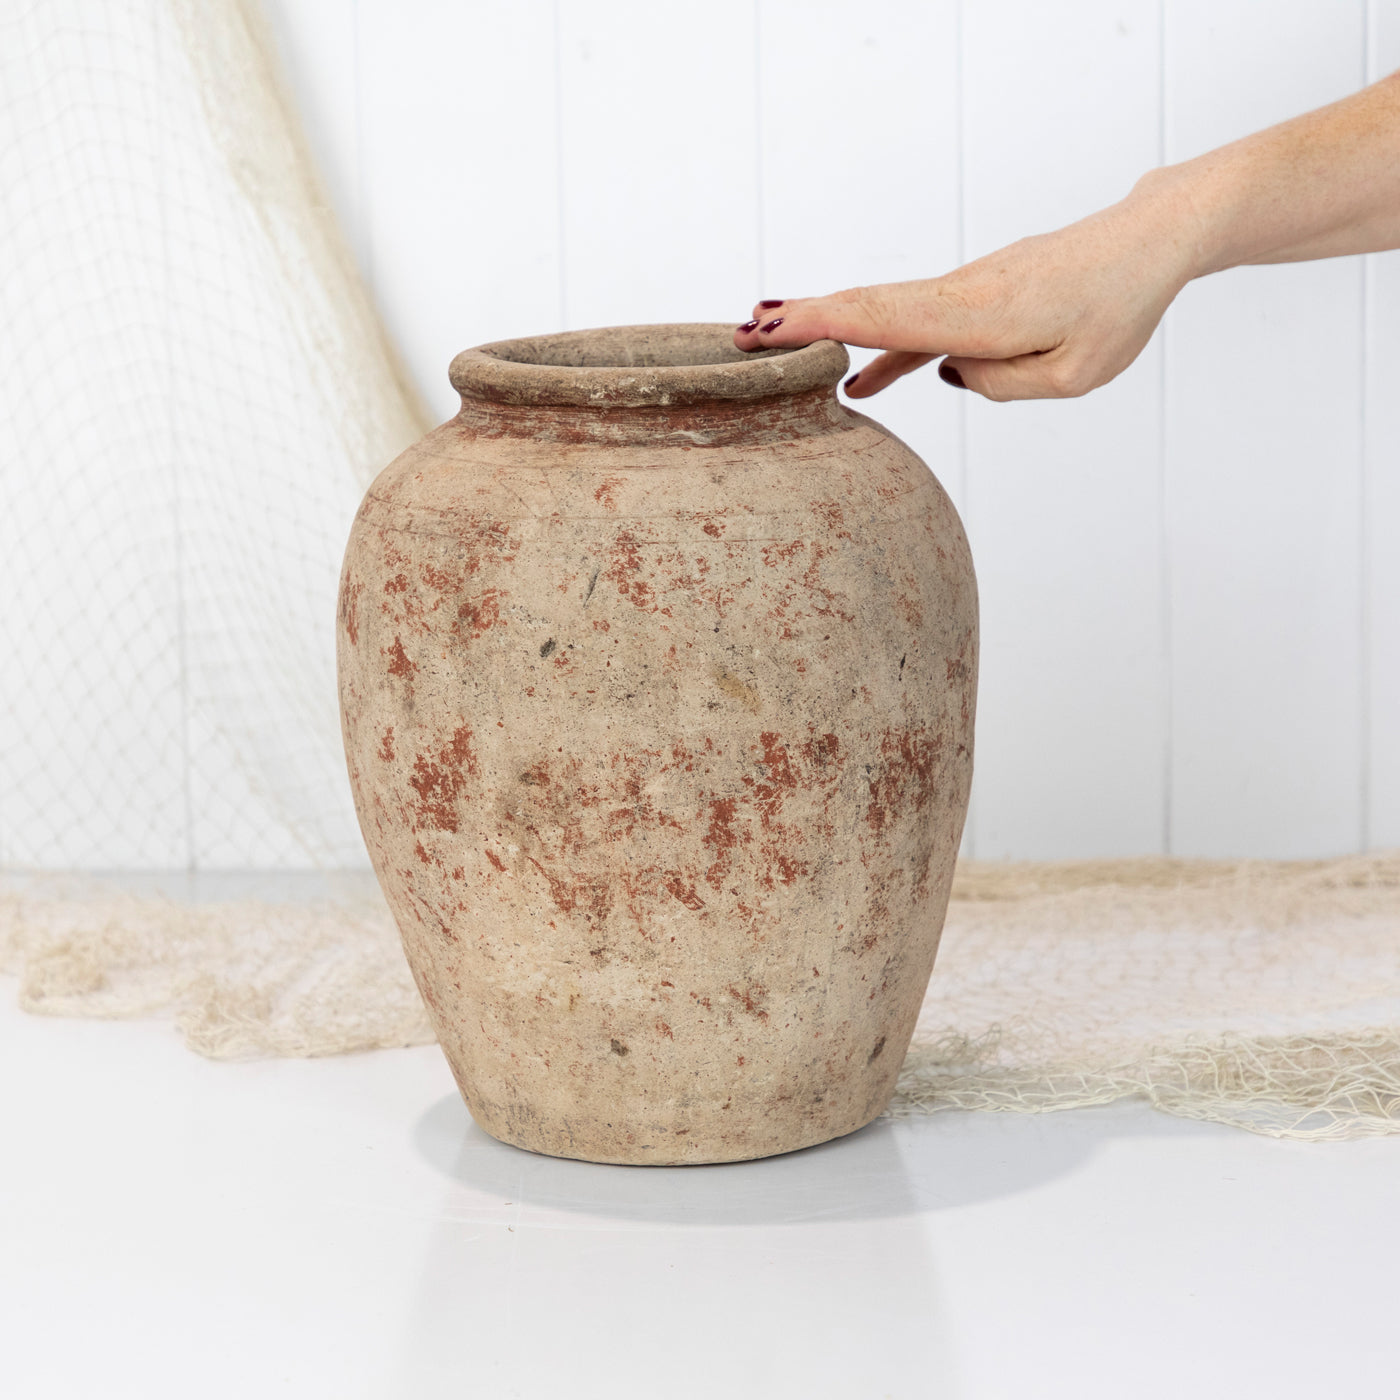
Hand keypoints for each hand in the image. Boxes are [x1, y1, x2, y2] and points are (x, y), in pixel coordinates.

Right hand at [734, 192, 1194, 401]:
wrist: (1149, 242)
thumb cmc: (1117, 311)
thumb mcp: (1071, 376)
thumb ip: (1001, 385)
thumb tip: (950, 372)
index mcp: (981, 317)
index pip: (883, 320)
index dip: (820, 325)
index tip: (766, 330)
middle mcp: (962, 296)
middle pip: (868, 307)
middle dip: (800, 320)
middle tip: (738, 335)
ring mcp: (966, 292)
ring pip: (887, 312)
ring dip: (828, 325)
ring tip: (771, 343)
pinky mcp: (977, 298)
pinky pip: (918, 324)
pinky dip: (881, 346)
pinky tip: (858, 381)